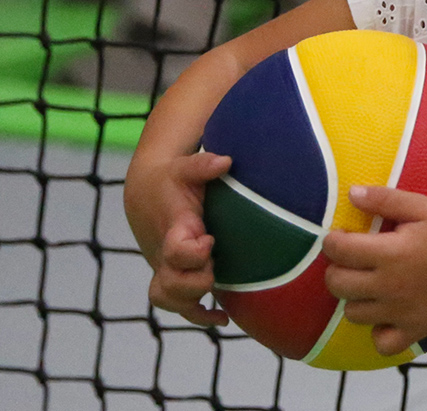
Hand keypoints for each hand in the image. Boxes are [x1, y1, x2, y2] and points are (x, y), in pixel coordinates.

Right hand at [146, 151, 231, 325]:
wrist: (146, 192)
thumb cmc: (172, 180)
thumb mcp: (186, 167)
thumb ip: (203, 165)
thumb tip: (226, 161)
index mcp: (174, 229)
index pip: (175, 252)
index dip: (193, 253)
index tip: (209, 239)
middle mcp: (165, 254)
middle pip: (172, 285)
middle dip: (197, 280)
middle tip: (214, 261)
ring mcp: (166, 268)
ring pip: (169, 300)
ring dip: (194, 301)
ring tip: (217, 287)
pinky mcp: (172, 276)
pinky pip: (179, 307)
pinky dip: (199, 316)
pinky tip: (223, 319)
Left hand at [322, 185, 426, 356]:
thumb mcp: (420, 206)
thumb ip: (385, 199)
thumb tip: (351, 193)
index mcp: (391, 253)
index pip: (340, 251)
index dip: (332, 242)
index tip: (340, 238)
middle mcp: (391, 285)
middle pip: (338, 285)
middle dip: (336, 270)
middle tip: (351, 262)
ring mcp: (401, 312)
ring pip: (353, 313)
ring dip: (355, 298)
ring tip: (369, 285)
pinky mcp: (414, 330)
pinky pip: (381, 343)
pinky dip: (378, 331)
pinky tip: (385, 315)